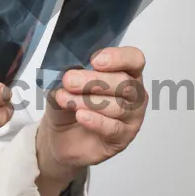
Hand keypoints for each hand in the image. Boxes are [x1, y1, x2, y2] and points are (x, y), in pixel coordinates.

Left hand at [35, 46, 147, 195]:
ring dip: (89, 102)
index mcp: (125, 70)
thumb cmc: (70, 102)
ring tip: (66, 100)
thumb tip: (70, 72)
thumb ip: (72, 75)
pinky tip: (81, 116)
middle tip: (69, 80)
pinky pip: (114, 128)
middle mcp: (134, 92)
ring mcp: (132, 116)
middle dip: (94, 81)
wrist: (61, 134)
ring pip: (118, 106)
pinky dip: (96, 121)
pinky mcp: (124, 137)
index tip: (95, 60)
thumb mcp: (66, 83)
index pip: (134, 59)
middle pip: (125, 83)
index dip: (118, 58)